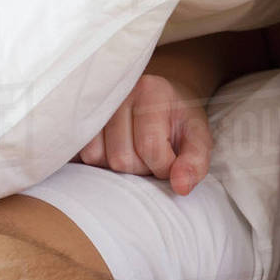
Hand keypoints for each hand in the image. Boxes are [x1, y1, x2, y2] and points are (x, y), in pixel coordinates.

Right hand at [75, 74, 212, 195]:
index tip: (173, 162)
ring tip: (136, 153)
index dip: (164, 167)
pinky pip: (82, 155)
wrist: (163, 101)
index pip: (150, 147)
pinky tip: (118, 152)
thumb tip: (181, 187)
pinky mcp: (80, 120)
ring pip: (97, 158)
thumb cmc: (180, 122)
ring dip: (120, 167)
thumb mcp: (199, 138)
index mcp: (152, 91)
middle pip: (121, 157)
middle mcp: (118, 93)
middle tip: (154, 157)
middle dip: (142, 168)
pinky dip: (101, 163)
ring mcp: (94, 106)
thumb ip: (196, 162)